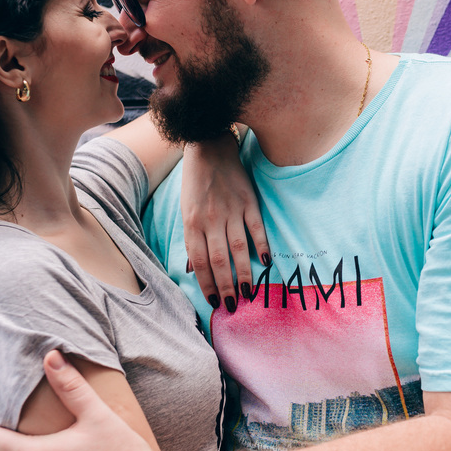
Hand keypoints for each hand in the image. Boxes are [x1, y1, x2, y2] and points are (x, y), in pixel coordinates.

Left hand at [181, 133, 269, 310]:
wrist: (208, 145)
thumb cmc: (195, 181)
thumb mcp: (185, 210)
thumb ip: (191, 239)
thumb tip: (191, 268)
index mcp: (192, 224)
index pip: (200, 262)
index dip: (207, 285)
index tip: (215, 302)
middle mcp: (210, 220)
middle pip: (219, 261)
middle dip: (225, 286)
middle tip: (233, 306)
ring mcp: (231, 211)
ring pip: (237, 249)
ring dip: (243, 274)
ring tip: (248, 293)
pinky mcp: (248, 201)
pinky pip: (256, 228)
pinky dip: (261, 245)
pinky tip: (265, 263)